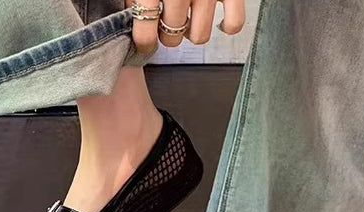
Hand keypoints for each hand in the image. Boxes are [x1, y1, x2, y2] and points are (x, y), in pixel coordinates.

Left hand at [128, 0, 245, 51]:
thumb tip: (128, 19)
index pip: (145, 36)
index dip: (144, 44)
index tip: (145, 42)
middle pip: (172, 39)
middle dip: (166, 33)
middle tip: (165, 19)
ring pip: (199, 37)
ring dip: (192, 31)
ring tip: (188, 16)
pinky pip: (235, 23)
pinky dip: (227, 26)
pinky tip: (217, 19)